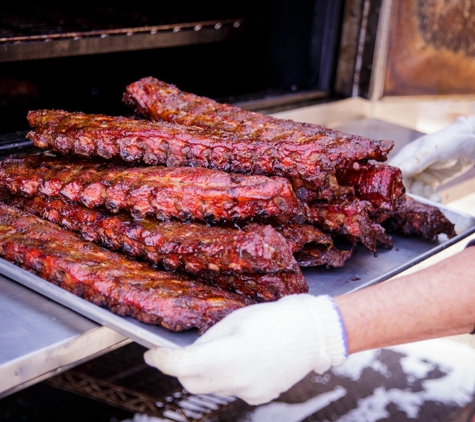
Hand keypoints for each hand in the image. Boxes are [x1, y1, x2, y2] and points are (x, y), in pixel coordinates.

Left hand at [144, 294, 346, 404]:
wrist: (312, 334)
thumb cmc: (274, 318)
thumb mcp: (235, 319)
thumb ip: (210, 340)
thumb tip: (195, 353)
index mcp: (228, 356)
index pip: (181, 366)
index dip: (161, 360)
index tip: (151, 354)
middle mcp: (236, 380)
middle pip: (192, 382)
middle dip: (181, 368)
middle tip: (182, 352)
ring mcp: (249, 392)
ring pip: (211, 386)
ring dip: (205, 372)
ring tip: (221, 351)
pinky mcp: (260, 396)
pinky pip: (232, 389)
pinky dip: (227, 377)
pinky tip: (243, 360)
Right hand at [388, 115, 474, 200]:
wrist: (472, 144)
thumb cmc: (450, 141)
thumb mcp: (431, 150)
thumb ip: (415, 162)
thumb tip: (397, 172)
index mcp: (406, 156)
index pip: (393, 171)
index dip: (391, 183)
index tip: (395, 194)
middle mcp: (411, 167)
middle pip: (402, 185)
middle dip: (409, 194)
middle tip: (416, 202)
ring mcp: (421, 175)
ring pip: (414, 192)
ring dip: (422, 198)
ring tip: (432, 200)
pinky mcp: (431, 182)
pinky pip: (426, 194)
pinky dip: (430, 199)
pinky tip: (437, 199)